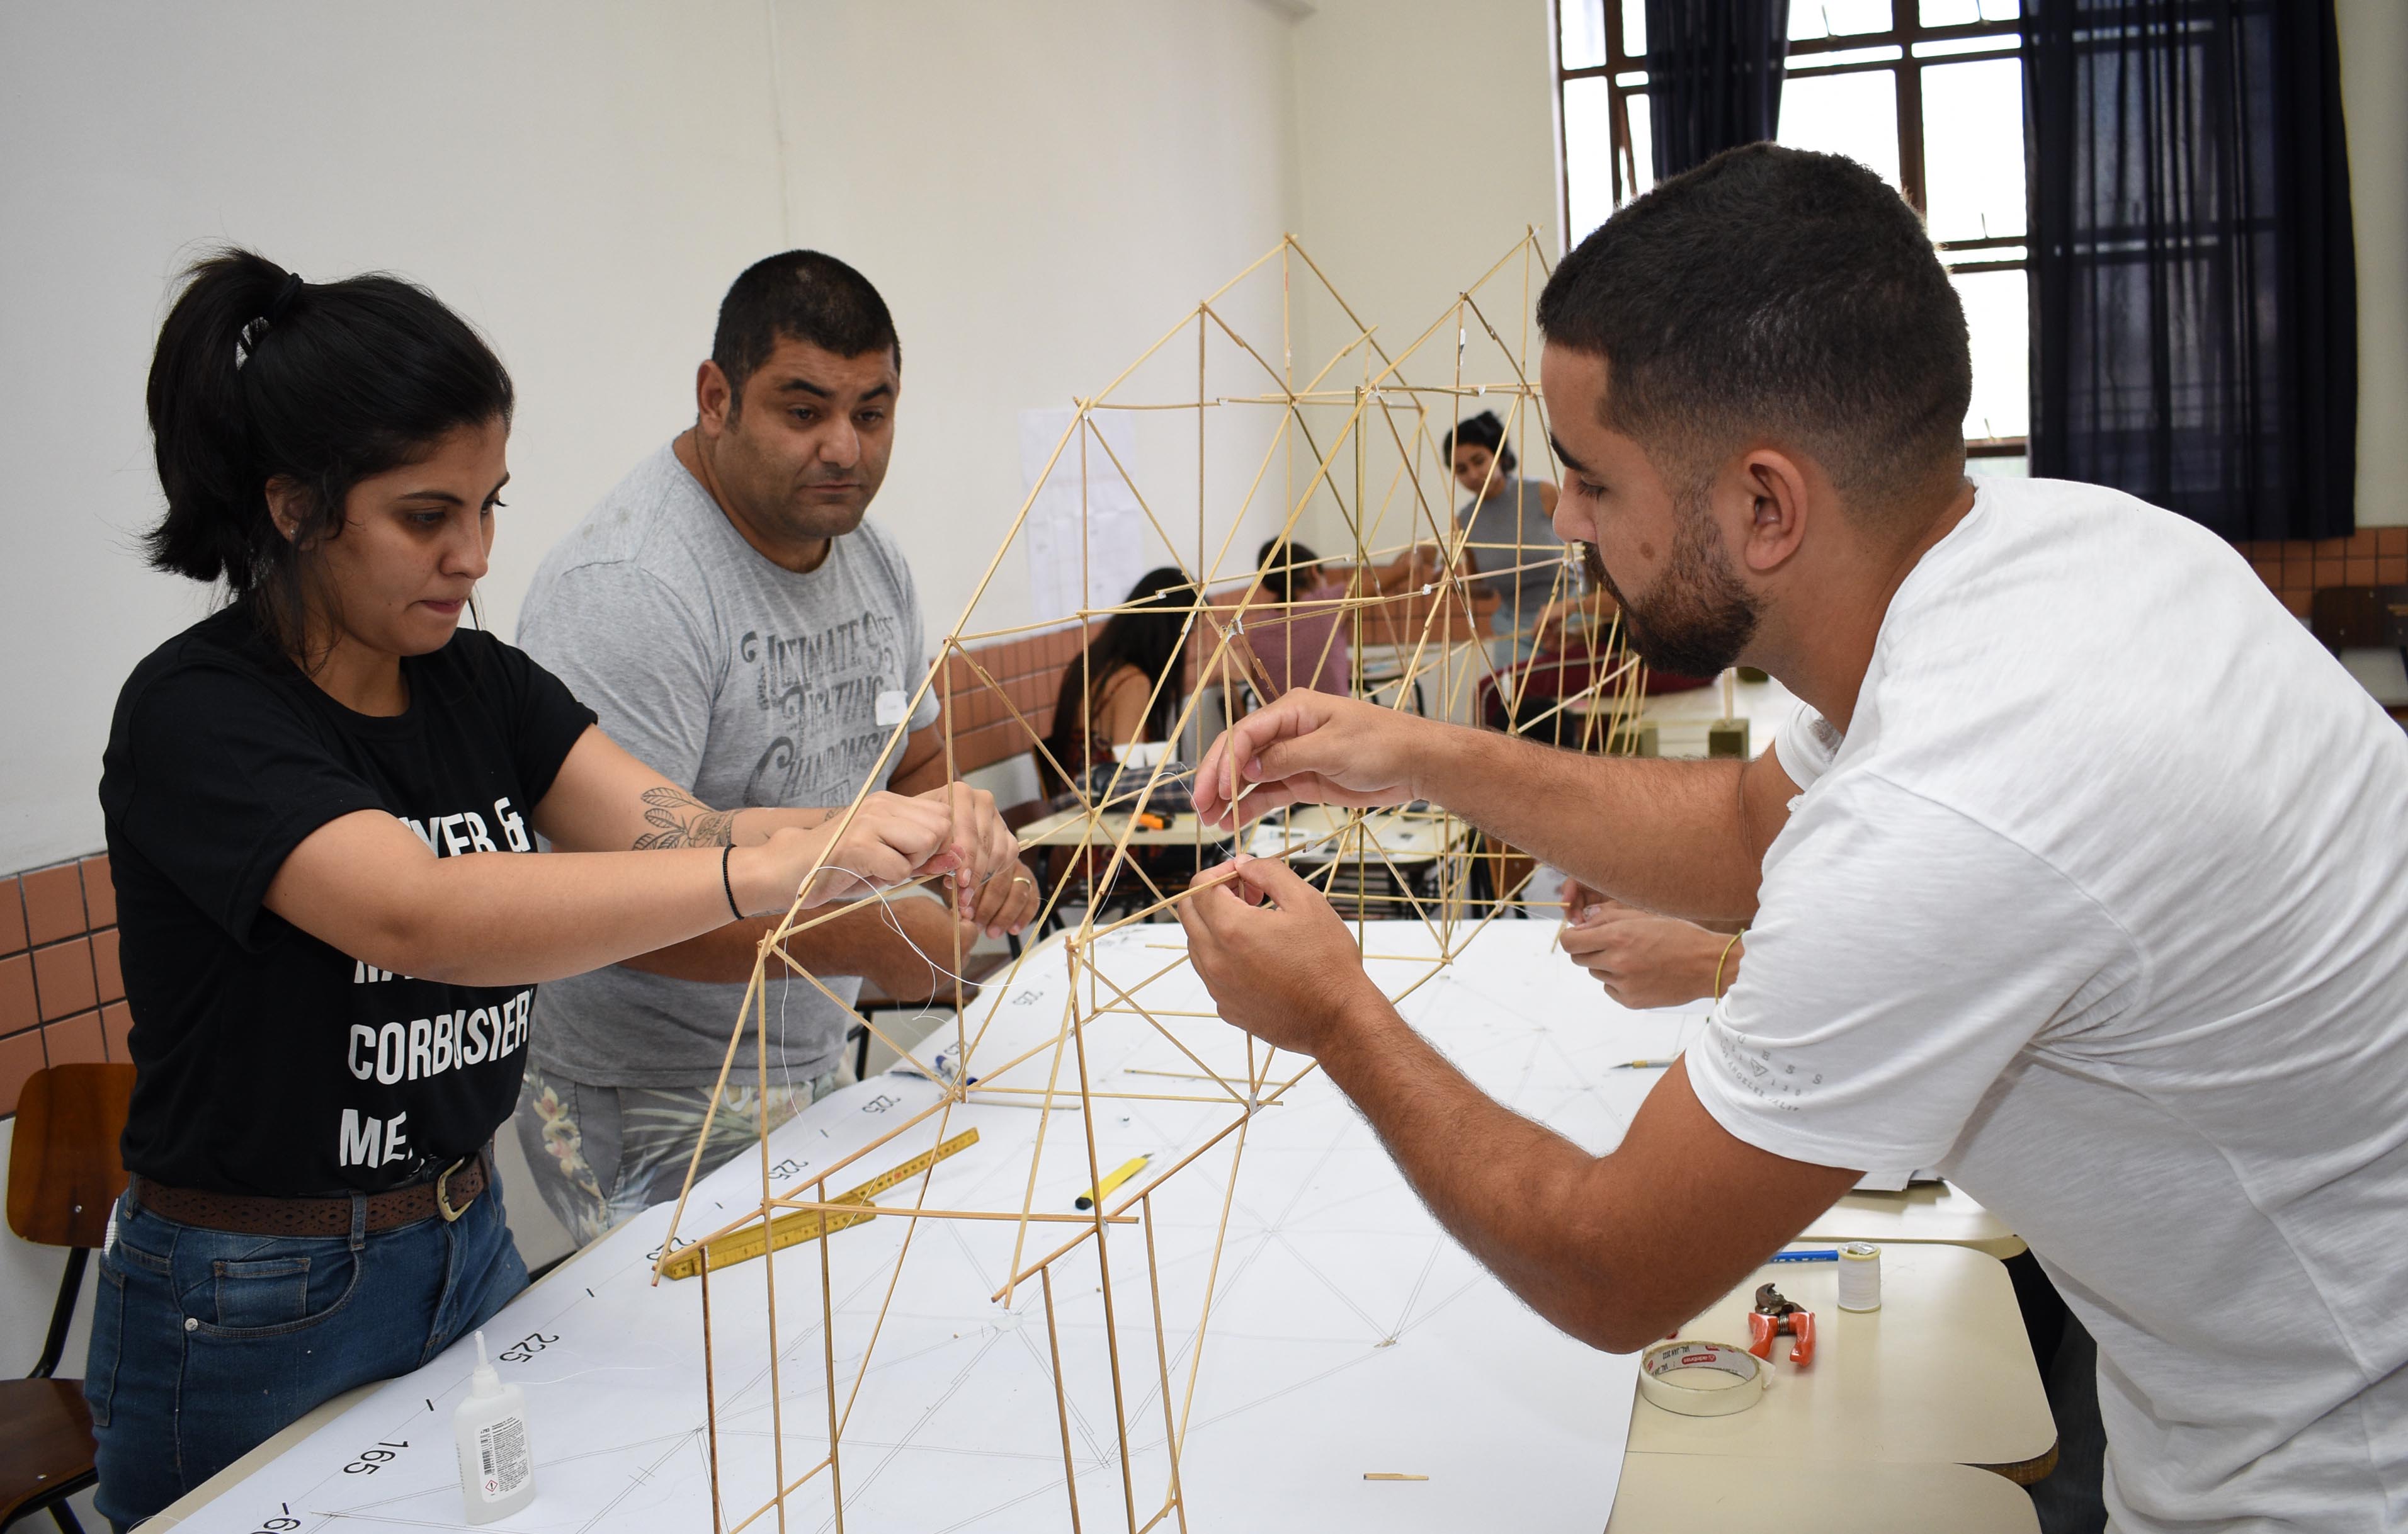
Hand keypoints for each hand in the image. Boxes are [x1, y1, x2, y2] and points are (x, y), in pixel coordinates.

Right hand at [735, 792, 957, 914]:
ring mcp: (868, 821)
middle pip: (941, 828)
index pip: (944, 816)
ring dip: (910, 865)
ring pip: (926, 842)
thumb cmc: (840, 868)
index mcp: (890, 802)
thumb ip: (923, 858)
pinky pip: (901, 868)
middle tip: (898, 865)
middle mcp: (882, 804)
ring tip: (881, 869)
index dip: (942, 845)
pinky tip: (865, 875)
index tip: (922, 863)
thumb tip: (960, 859)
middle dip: (929, 855)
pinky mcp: (856, 844)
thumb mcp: (887, 860)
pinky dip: (889, 881)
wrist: (787, 870)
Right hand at [868, 894, 990, 999]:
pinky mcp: (917, 993)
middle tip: (933, 936)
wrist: (867, 939)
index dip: (961, 926)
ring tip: (914, 949)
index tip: (950, 922)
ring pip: (942, 972)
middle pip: (961, 956)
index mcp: (961, 943)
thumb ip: (949, 918)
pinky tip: (903, 961)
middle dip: (952, 946)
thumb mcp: (930, 906)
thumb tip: (957, 923)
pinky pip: (923, 982)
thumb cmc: (898, 918)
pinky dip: (918, 974)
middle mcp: (953, 967)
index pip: (972, 933)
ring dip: (936, 962)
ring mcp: (935, 983)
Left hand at [916, 782, 1037, 938]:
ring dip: (986, 886)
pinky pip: (1011, 863)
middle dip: (975, 877)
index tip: (958, 883)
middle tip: (963, 902)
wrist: (924, 829)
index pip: (970, 830)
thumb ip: (931, 853)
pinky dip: (998, 886)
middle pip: (987, 845)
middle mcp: (984, 802)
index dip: (966, 858)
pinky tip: (987, 907)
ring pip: (1001, 856)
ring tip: (969, 908)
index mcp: (960, 794)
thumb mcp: (917, 841)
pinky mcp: (1008, 838)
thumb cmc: (916, 836)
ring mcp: (999, 819)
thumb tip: (951, 873)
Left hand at [1175, 855, 1388, 1058]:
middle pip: (1189, 913)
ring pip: (1197, 944)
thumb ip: (1269, 871)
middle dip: (1213, 895)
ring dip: (1217, 926)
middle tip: (1249, 896)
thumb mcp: (1306, 901)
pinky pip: (1212, 974)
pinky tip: (1259, 958)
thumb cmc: (1327, 961)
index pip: (1200, 887)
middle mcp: (1215, 960)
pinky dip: (1225, 957)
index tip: (1247, 875)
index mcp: (1231, 929)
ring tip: (1257, 927)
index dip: (1222, 872)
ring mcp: (1217, 988)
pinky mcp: (1226, 1008)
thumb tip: (1244, 863)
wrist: (1339, 1019)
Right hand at [1192, 690, 1431, 827]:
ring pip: (1250, 777)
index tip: (1215, 789)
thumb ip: (1287, 758)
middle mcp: (1287, 731)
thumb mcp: (1333, 749)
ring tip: (1211, 821)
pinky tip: (1233, 821)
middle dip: (1217, 780)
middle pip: (1240, 754)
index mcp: (1293, 710)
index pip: (1246, 733)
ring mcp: (1294, 756)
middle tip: (1201, 808)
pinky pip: (1268, 793)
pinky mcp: (1303, 780)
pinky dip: (1250, 806)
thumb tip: (1249, 769)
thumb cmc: (1383, 744)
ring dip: (1229, 797)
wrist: (1415, 763)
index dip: (1225, 761)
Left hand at [1560, 897, 1737, 1009]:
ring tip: (1634, 957)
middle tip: (1610, 944)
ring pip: (1596, 973)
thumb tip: (1582, 921)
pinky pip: (1610, 989)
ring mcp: (1624, 984)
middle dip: (1588, 950)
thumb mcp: (1644, 916)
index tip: (1580, 935)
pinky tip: (1640, 973)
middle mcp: (1617, 962)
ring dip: (1606, 965)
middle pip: (1579, 959)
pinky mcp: (1631, 1001)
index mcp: (1618, 937)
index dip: (1572, 938)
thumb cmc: (1679, 935)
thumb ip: (1608, 918)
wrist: (1708, 965)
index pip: (1570, 942)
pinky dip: (1618, 982)